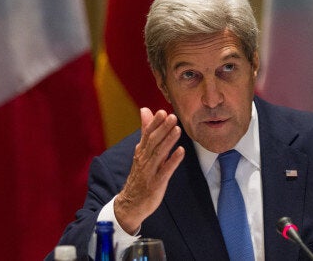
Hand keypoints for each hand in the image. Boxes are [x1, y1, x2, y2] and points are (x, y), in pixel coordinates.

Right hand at [114, 108, 184, 233]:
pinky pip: (165, 171)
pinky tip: (181, 151)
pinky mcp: (156, 183)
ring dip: (168, 141)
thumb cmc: (141, 174)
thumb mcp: (142, 151)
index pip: (147, 134)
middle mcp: (144, 159)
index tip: (162, 111)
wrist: (131, 203)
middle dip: (162, 129)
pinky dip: (173, 161)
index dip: (154, 123)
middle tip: (172, 116)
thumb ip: (146, 130)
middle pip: (153, 142)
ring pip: (159, 154)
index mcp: (141, 151)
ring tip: (178, 130)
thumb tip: (145, 110)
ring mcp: (149, 172)